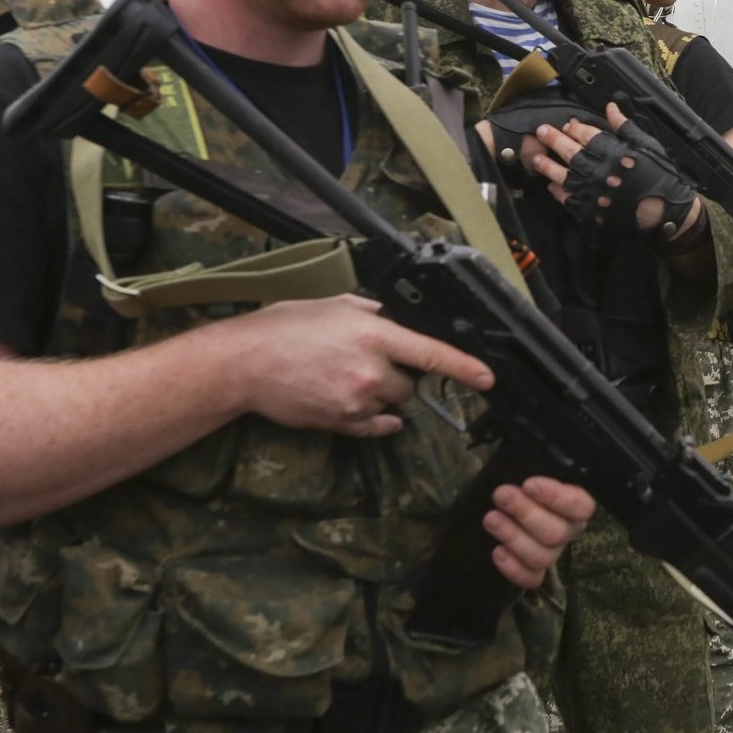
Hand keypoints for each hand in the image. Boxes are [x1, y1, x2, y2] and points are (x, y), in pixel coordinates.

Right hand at [222, 295, 492, 437]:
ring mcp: (357, 400)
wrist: (245, 364)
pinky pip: (375, 427)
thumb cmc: (285, 327)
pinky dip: (374, 419)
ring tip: (344, 378)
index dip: (463, 367)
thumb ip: (371, 313)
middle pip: (410, 385)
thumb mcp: (334, 305)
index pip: (430, 353)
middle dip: (397, 376)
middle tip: (366, 363)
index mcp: (374, 334)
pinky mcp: (342, 423)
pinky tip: (356, 403)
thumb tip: (392, 319)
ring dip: (380, 396)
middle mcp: (371, 370)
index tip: (487, 379)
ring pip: (391, 405)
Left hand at [484, 476, 595, 586]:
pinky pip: (531, 579)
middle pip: (557, 533)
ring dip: (514, 537)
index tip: (529, 484)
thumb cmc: (521, 480)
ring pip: (543, 556)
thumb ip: (536, 465)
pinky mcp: (534, 570)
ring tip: (490, 519)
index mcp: (574, 504)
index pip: (580, 505)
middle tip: (501, 495)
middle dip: (526, 513)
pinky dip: (514, 569)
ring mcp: (552, 552)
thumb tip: (529, 461)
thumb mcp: (530, 465)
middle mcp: (568, 530)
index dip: (557, 497)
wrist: (502, 498)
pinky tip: (497, 552)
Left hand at [528, 102, 703, 240]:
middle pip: (567, 150)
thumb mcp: (646, 145)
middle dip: (552, 139)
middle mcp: (595, 168)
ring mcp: (589, 190)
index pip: (584, 134)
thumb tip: (611, 106)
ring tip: (536, 158)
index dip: (574, 128)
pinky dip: (558, 191)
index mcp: (609, 150)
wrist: (664, 212)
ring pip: (561, 174)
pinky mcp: (588, 210)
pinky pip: (566, 199)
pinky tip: (552, 186)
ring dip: (547, 165)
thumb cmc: (660, 176)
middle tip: (541, 132)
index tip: (567, 125)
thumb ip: (625, 126)